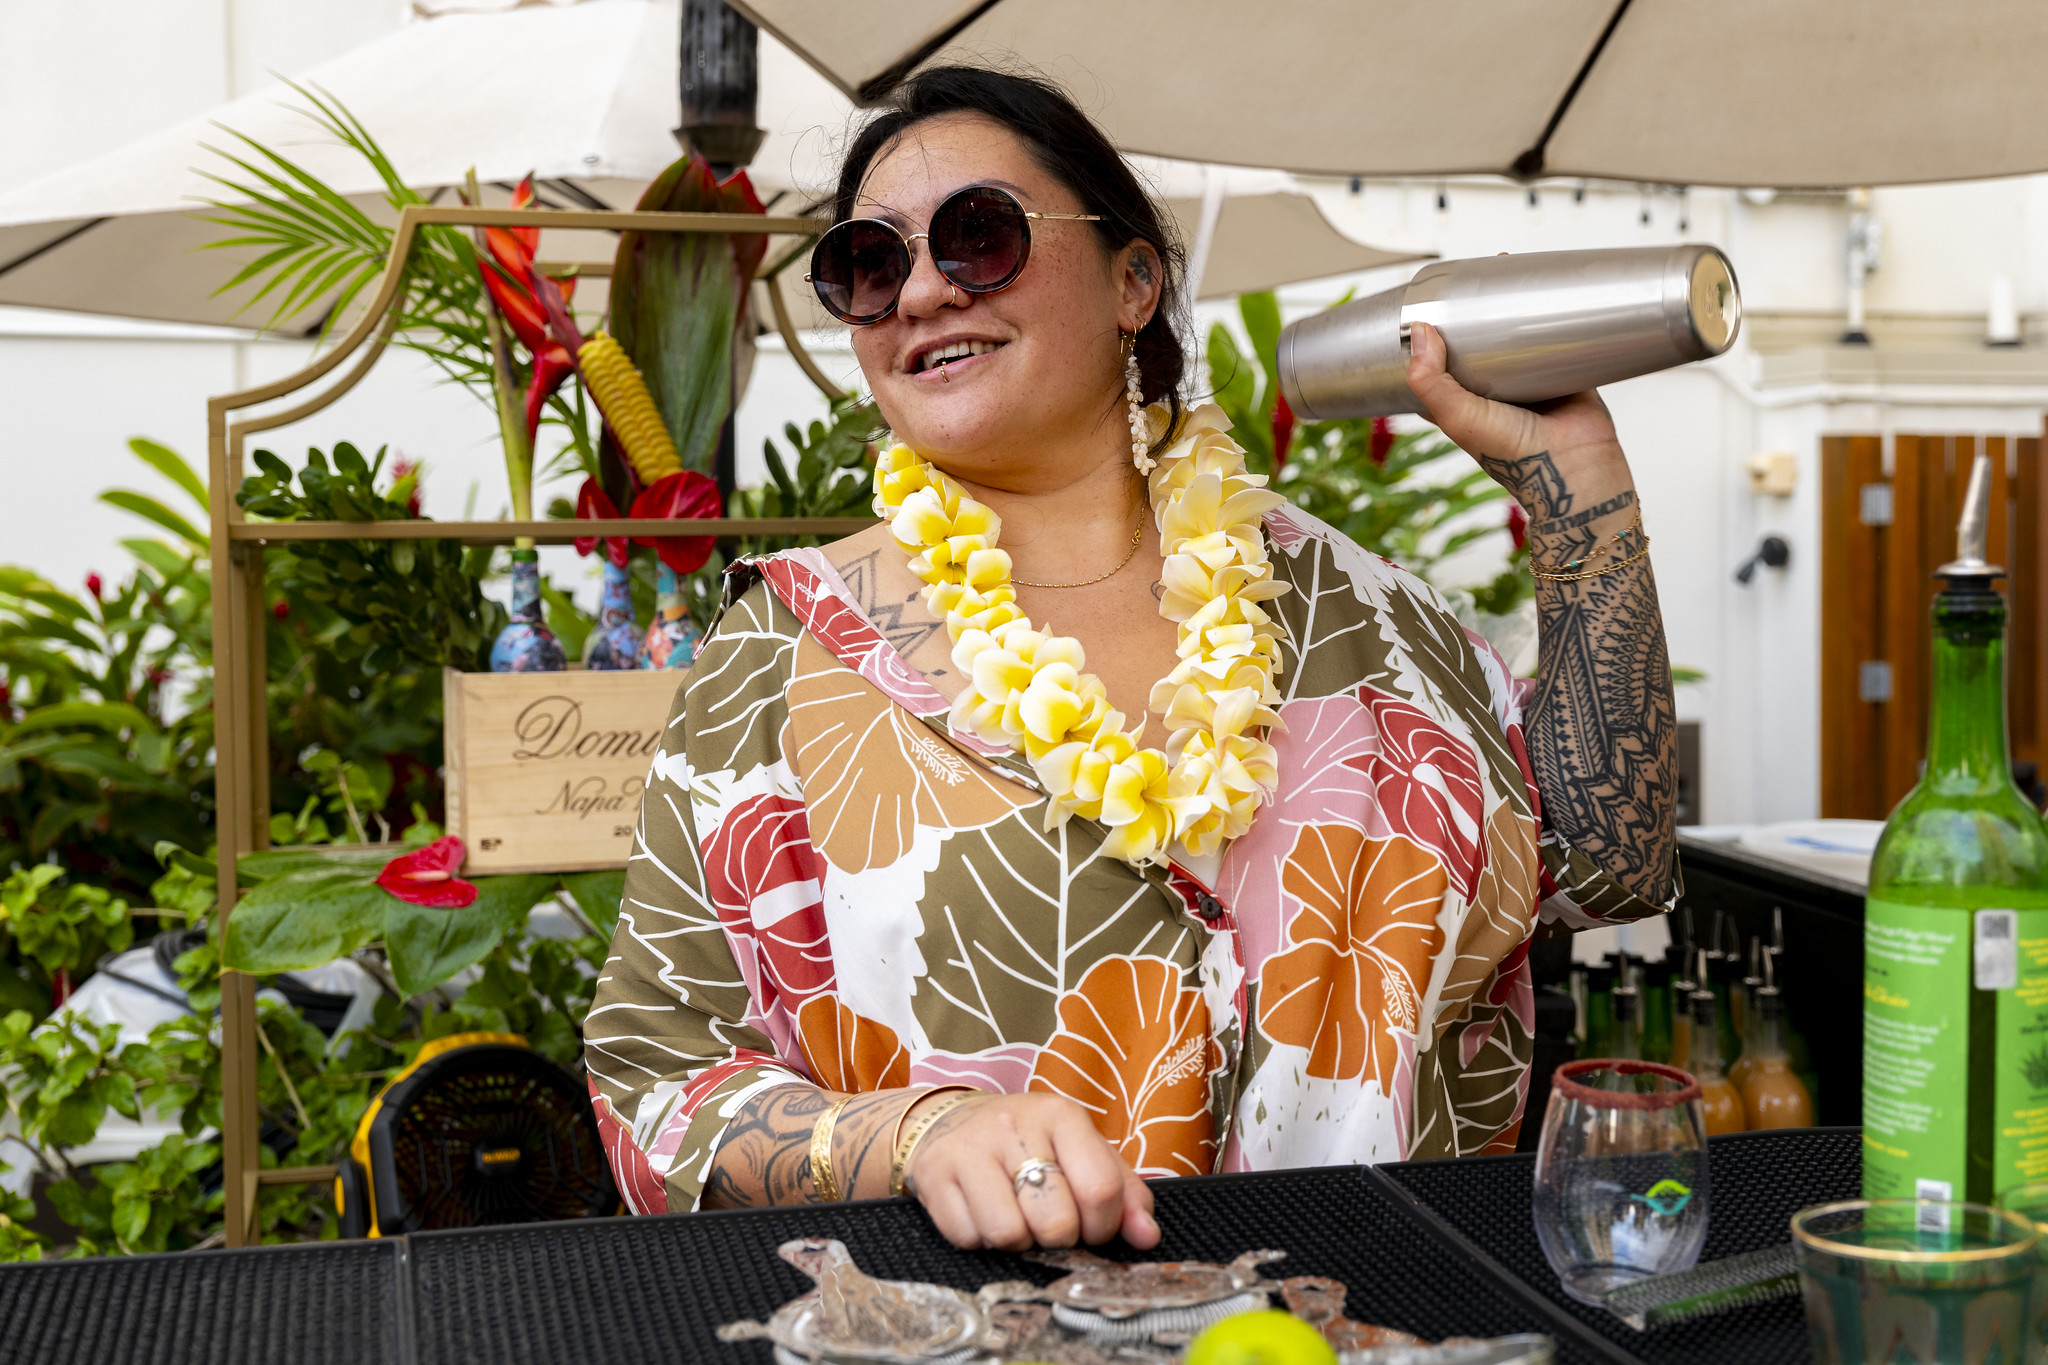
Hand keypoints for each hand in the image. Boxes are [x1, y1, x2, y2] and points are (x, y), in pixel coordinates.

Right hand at [905, 1090, 1158, 1251]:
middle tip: (1048, 1223)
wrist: (950, 1121)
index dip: (1103, 1227)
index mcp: (1061, 1115)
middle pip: (1057, 1222)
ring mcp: (971, 1148)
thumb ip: (1124, 1193)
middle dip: (1059, 1239)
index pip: (1101, 1189)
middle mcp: (1015, 1125)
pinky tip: (981, 1214)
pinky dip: (979, 1240)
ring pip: (1009, 1234)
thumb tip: (1147, 1237)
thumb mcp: (1082, 1153)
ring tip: (1015, 1217)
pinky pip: (968, 1238)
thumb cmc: (1029, 1145)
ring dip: (1018, 1242)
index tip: (1092, 1228)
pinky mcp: (935, 1173)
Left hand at [1404, 321, 1624, 502]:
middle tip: (1466, 300)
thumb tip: (1420, 331)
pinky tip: (1543, 307)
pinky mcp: (1562, 375)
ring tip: (1503, 296)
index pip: (1436, 376)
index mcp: (1464, 408)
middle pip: (1476, 356)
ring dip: (1510, 329)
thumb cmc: (1512, 452)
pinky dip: (1550, 330)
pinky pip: (1555, 345)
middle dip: (1470, 333)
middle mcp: (1495, 397)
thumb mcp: (1456, 416)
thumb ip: (1430, 380)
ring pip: (1514, 348)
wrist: (1573, 464)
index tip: (1423, 319)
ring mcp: (1529, 385)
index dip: (1427, 352)